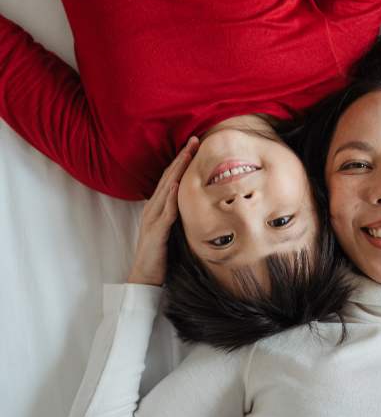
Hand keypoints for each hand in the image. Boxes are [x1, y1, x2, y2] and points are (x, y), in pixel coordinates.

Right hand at [127, 137, 199, 285]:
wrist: (145, 276)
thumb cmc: (162, 253)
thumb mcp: (174, 228)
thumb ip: (181, 213)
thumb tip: (199, 200)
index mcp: (158, 206)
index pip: (171, 177)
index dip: (182, 159)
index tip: (195, 144)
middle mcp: (154, 208)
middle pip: (169, 177)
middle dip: (181, 158)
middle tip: (193, 140)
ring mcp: (153, 220)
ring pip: (166, 190)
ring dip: (177, 171)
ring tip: (187, 155)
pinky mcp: (156, 233)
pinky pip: (166, 214)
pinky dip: (171, 199)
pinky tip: (178, 187)